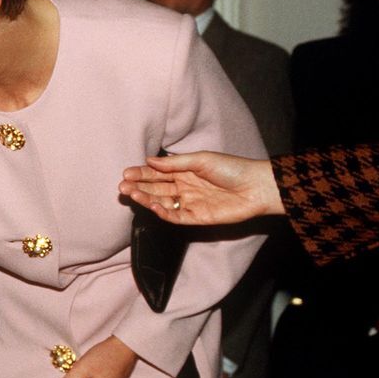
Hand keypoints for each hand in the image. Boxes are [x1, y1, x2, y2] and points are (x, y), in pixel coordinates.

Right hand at [119, 152, 282, 224]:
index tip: (126, 173)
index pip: (157, 173)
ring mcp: (189, 203)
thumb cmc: (231, 168)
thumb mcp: (201, 159)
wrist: (256, 187)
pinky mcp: (196, 218)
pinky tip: (153, 206)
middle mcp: (184, 187)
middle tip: (122, 185)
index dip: (141, 173)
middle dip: (138, 186)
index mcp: (184, 171)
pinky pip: (175, 216)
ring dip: (145, 198)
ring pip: (161, 202)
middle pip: (155, 188)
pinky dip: (163, 212)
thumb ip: (174, 163)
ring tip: (130, 194)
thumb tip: (149, 160)